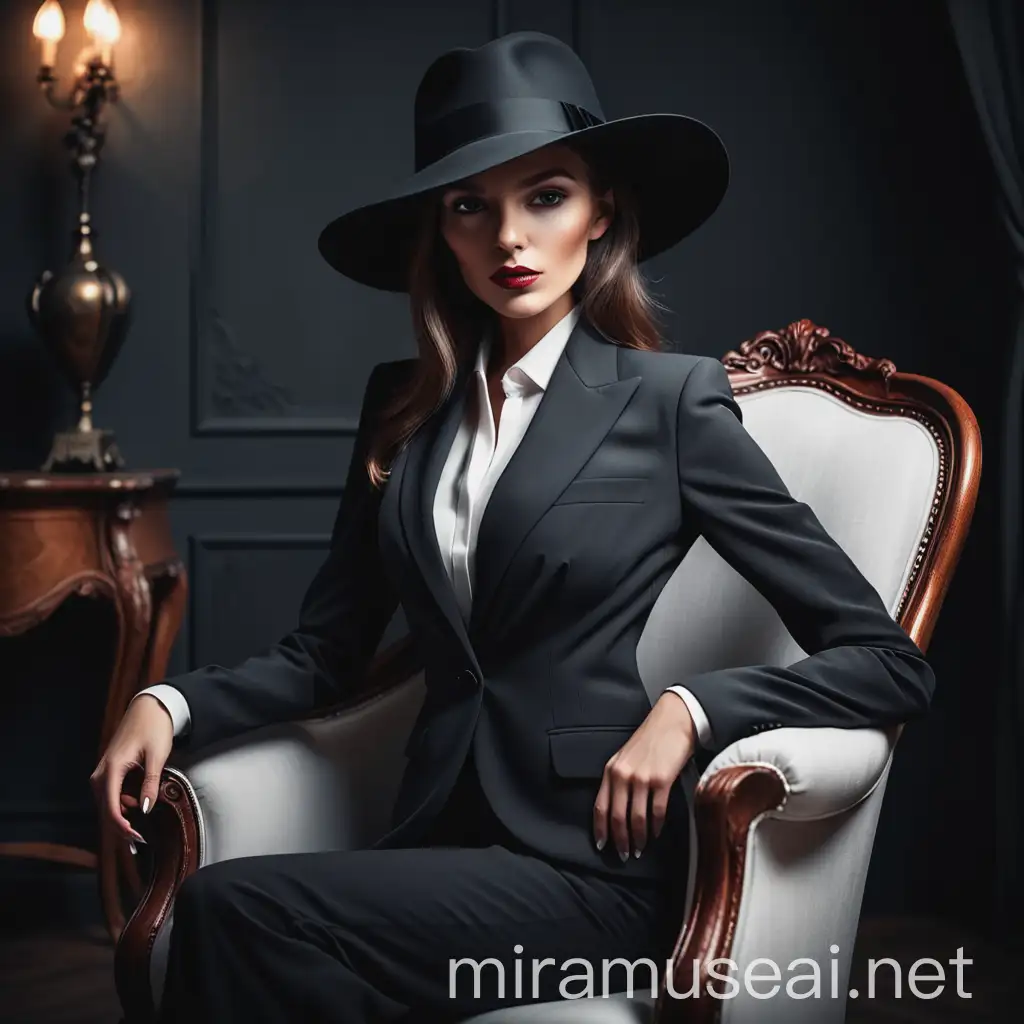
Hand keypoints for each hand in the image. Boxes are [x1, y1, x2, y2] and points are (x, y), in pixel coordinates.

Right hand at [89, 695, 173, 851]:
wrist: (149, 708)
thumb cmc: (154, 729)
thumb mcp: (157, 756)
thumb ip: (150, 783)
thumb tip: (145, 810)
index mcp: (112, 770)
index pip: (111, 807)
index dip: (122, 827)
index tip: (137, 839)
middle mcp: (101, 774)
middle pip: (106, 810)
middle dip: (121, 828)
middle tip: (142, 842)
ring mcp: (103, 774)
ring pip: (107, 805)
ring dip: (122, 818)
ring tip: (142, 829)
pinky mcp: (108, 773)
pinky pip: (111, 797)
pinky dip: (122, 807)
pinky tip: (137, 810)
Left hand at [592, 693, 695, 859]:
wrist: (672, 722)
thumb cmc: (650, 741)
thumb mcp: (626, 758)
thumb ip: (619, 780)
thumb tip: (618, 811)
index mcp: (611, 770)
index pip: (600, 806)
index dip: (600, 828)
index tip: (602, 845)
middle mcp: (622, 775)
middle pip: (617, 817)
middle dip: (620, 840)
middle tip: (624, 855)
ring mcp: (642, 778)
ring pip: (636, 818)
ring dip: (639, 838)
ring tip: (640, 849)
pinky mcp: (661, 780)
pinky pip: (657, 811)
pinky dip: (656, 826)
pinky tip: (656, 833)